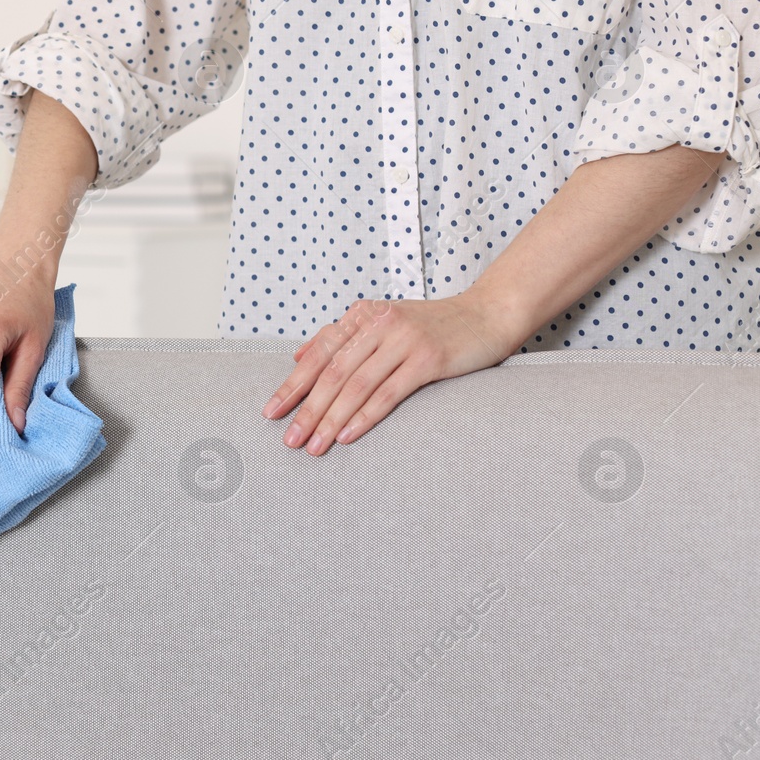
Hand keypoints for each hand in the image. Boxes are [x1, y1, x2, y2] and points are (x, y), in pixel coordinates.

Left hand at [262, 293, 520, 454]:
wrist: (489, 314)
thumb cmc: (435, 325)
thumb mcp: (384, 322)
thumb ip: (343, 337)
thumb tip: (298, 356)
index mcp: (363, 315)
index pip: (319, 353)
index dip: (293, 384)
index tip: (271, 411)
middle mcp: (379, 324)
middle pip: (332, 372)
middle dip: (307, 408)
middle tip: (288, 438)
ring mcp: (404, 340)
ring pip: (356, 385)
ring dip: (330, 419)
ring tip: (313, 445)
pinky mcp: (428, 358)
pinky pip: (388, 392)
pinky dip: (364, 416)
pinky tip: (347, 436)